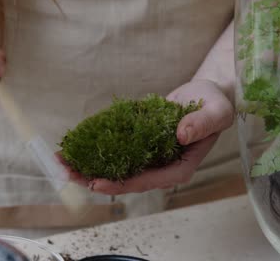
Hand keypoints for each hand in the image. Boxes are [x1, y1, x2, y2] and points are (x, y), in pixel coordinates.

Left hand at [66, 80, 234, 194]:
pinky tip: (75, 145)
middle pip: (125, 179)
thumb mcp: (217, 112)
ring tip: (62, 161)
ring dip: (88, 165)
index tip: (97, 183)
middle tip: (66, 173)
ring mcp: (149, 157)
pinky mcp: (139, 144)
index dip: (122, 184)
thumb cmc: (215, 104)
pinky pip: (116, 150)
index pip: (148, 181)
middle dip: (94, 178)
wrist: (205, 94)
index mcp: (179, 168)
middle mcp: (161, 167)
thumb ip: (202, 124)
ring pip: (116, 166)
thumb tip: (181, 135)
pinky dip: (96, 148)